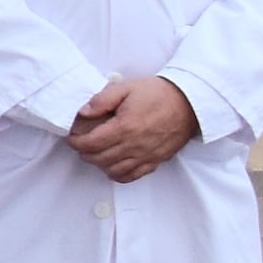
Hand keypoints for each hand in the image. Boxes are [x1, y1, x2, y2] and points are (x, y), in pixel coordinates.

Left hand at [66, 74, 201, 183]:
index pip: (91, 144)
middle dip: (85, 153)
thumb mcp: (126, 87)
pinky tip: (113, 167)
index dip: (76, 142)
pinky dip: (119, 174)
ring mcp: (146, 155)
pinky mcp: (156, 160)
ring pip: (113, 170)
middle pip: (99, 159)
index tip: (72, 138)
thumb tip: (83, 113)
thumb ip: (102, 100)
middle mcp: (134, 145)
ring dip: (100, 164)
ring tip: (96, 154)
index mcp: (124, 127)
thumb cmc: (158, 93)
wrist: (190, 103)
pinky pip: (132, 176)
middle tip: (82, 144)